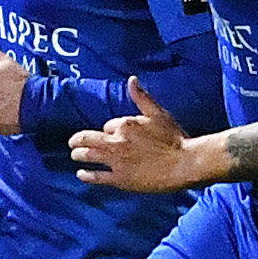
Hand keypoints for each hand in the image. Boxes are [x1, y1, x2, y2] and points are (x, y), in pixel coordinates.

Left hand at [70, 78, 201, 192]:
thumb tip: (132, 79)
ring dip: (77, 154)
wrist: (185, 163)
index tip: (112, 135)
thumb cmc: (175, 138)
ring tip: (74, 155)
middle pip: (87, 139)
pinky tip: (81, 174)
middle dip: (77, 140)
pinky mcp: (119, 179)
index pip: (107, 126)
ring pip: (87, 155)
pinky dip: (86, 175)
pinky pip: (96, 176)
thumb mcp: (158, 113)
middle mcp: (116, 141)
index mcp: (125, 124)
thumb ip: (142, 97)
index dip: (108, 130)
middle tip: (72, 143)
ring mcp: (116, 161)